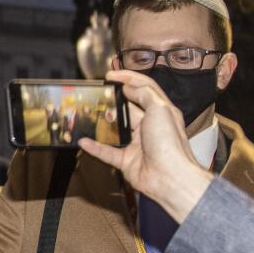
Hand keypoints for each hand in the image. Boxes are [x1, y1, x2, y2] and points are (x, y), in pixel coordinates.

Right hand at [80, 69, 213, 220]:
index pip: (144, 88)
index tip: (111, 75)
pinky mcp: (127, 161)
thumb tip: (129, 87)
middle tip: (96, 93)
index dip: (128, 78)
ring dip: (102, 123)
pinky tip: (83, 140)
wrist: (171, 177)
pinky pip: (107, 153)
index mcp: (160, 112)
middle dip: (112, 100)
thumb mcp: (160, 109)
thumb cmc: (170, 143)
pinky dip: (95, 147)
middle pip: (128, 108)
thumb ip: (144, 94)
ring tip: (88, 113)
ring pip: (115, 130)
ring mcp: (137, 144)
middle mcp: (149, 127)